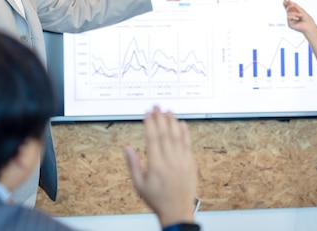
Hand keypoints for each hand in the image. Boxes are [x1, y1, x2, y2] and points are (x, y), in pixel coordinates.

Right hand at [123, 106, 197, 227]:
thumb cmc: (157, 199)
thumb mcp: (139, 184)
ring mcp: (182, 161)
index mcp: (156, 165)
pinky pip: (188, 144)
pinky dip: (185, 132)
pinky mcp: (190, 163)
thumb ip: (132, 164)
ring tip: (168, 111)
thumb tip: (126, 147)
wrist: (177, 211)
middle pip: (165, 133)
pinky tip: (182, 124)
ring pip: (177, 136)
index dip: (149, 123)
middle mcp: (170, 161)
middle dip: (160, 117)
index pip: (152, 138)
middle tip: (157, 106)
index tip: (147, 113)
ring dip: (172, 122)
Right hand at [284, 0, 315, 33]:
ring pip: (288, 14)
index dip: (286, 4)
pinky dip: (293, 17)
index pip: (289, 8)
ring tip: (300, 15)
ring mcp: (291, 20)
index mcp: (295, 12)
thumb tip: (289, 0)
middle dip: (288, 7)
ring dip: (294, 13)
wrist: (309, 26)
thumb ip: (295, 5)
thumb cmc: (307, 19)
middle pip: (287, 10)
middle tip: (291, 5)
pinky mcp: (290, 24)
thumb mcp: (301, 10)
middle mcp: (292, 16)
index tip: (284, 0)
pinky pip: (289, 18)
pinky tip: (297, 18)